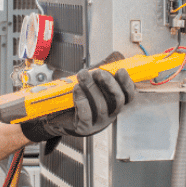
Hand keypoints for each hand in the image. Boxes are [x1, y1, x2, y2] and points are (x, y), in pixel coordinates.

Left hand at [21, 68, 135, 140]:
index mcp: (113, 103)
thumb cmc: (76, 98)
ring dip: (91, 88)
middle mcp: (110, 114)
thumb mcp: (90, 84)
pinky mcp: (85, 128)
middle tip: (98, 72)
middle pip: (118, 100)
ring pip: (101, 106)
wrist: (57, 116)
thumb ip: (101, 73)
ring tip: (82, 76)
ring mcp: (98, 123)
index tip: (121, 70)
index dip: (127, 83)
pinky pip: (86, 116)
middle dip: (109, 84)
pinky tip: (77, 90)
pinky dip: (82, 101)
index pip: (128, 95)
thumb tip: (112, 58)